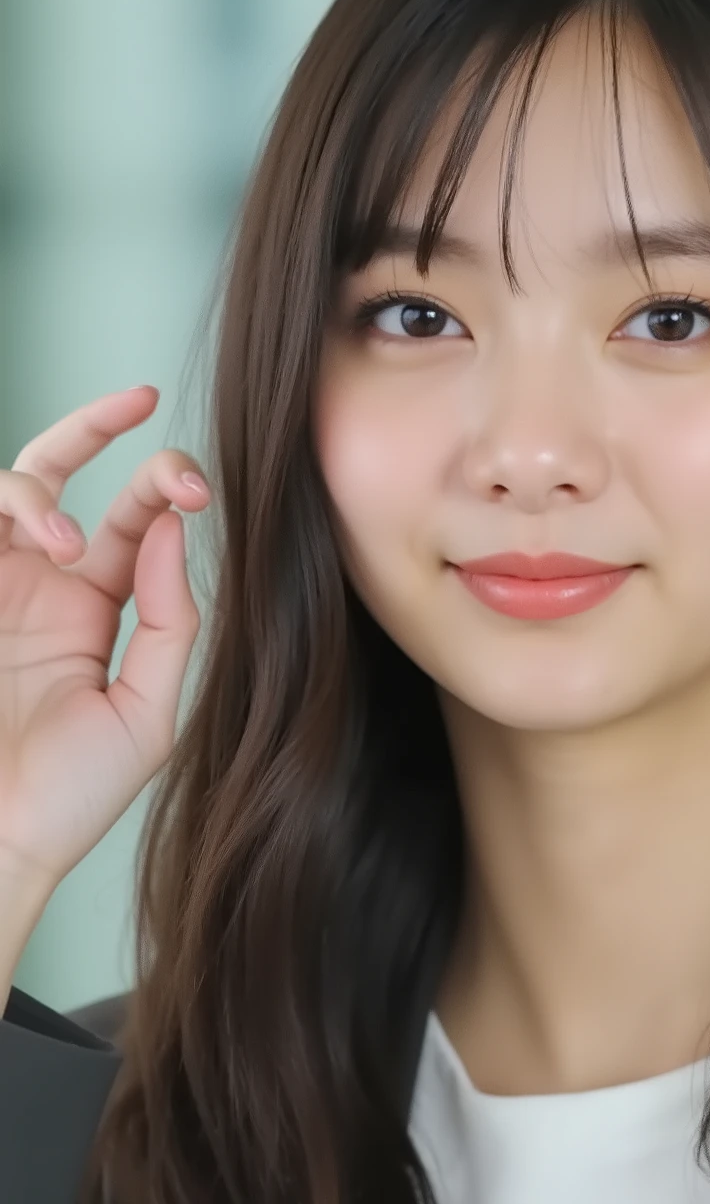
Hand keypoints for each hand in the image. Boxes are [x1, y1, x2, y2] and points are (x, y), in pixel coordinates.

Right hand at [0, 384, 209, 897]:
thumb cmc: (67, 800)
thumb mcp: (146, 714)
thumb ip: (169, 622)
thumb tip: (172, 529)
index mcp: (93, 611)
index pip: (129, 521)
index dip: (162, 484)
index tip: (197, 487)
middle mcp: (38, 587)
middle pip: (61, 473)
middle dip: (96, 426)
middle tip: (136, 403)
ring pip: (5, 487)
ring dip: (38, 487)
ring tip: (63, 542)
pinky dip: (5, 509)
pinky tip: (38, 541)